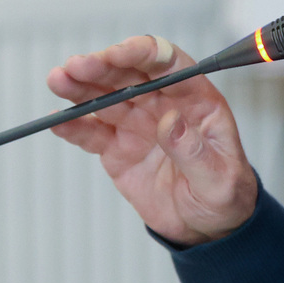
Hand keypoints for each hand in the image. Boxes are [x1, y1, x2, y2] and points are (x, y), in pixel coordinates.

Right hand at [45, 35, 257, 246]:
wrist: (207, 228)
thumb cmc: (226, 196)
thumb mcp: (220, 179)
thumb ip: (195, 151)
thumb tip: (172, 122)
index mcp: (196, 100)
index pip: (167, 64)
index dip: (141, 54)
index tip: (116, 54)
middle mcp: (163, 104)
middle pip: (128, 75)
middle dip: (101, 67)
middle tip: (75, 67)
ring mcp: (138, 125)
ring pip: (105, 99)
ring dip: (80, 88)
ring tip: (58, 80)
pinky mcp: (118, 149)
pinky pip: (93, 134)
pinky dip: (74, 127)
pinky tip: (57, 121)